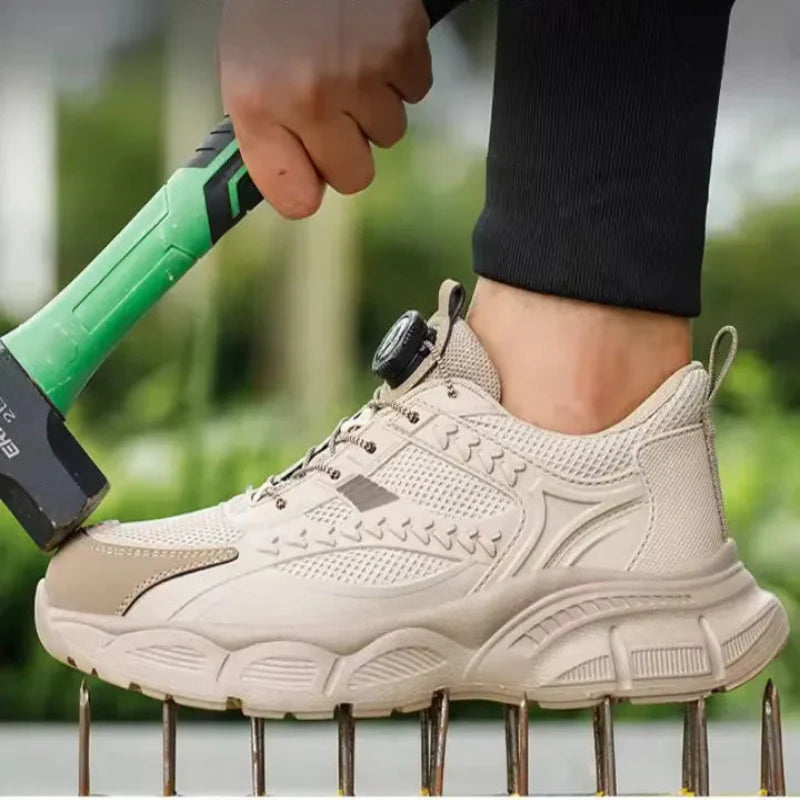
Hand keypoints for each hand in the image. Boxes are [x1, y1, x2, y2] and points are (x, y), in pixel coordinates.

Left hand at [219, 0, 432, 219]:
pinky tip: (373, 38)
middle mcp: (307, 97)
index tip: (310, 174)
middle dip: (349, 149)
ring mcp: (358, 74)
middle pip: (353, 178)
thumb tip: (295, 192)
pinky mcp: (401, 48)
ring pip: (389, 135)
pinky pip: (416, 94)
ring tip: (350, 57)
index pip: (295, 200)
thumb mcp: (245, 70)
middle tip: (334, 107)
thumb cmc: (273, 8)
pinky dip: (401, 71)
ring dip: (375, 105)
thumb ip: (267, 135)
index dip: (307, 188)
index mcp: (256, 106)